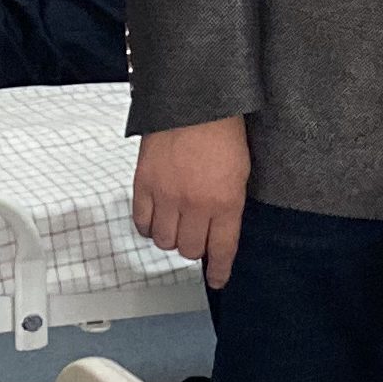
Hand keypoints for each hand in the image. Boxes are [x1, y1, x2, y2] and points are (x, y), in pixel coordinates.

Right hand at [133, 114, 253, 286]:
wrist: (193, 102)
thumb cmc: (222, 132)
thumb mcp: (241, 173)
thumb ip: (230, 206)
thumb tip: (220, 232)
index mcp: (226, 202)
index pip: (221, 249)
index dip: (218, 270)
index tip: (216, 279)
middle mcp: (195, 204)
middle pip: (189, 249)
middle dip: (194, 248)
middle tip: (196, 236)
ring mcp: (166, 195)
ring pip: (164, 241)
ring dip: (171, 237)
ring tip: (176, 224)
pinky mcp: (143, 184)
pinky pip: (141, 222)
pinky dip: (149, 225)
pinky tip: (157, 217)